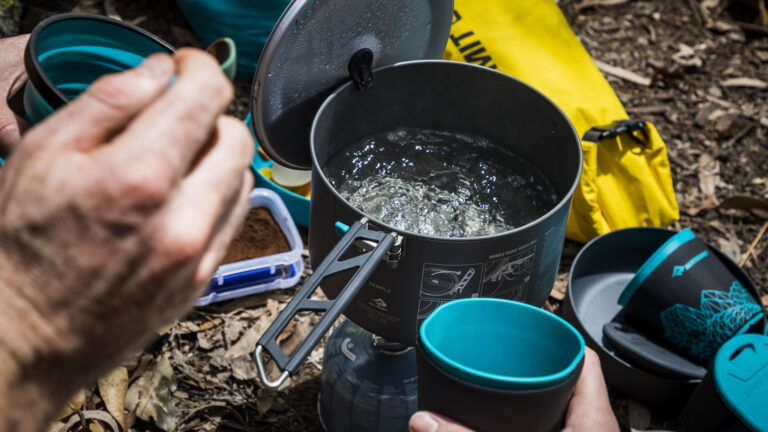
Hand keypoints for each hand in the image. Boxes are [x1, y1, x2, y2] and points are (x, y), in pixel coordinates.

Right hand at [0, 49, 253, 430]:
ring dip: (218, 155)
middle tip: (178, 114)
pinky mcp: (205, 278)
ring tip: (176, 158)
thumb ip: (109, 102)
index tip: (186, 68)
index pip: (207, 98)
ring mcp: (199, 254)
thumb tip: (158, 72)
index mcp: (140, 176)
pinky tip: (183, 196)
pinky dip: (218, 193)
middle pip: (237, 136)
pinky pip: (235, 217)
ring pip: (243, 177)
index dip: (200, 69)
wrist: (30, 333)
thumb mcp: (46, 153)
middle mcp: (183, 218)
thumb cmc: (26, 246)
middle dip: (212, 113)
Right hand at [409, 348, 618, 431]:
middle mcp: (596, 431)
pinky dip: (536, 426)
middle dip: (536, 372)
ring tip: (505, 391)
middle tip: (504, 361)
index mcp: (595, 422)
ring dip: (537, 403)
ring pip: (565, 413)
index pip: (584, 362)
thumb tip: (423, 421)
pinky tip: (514, 427)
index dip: (558, 340)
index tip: (529, 330)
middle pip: (571, 385)